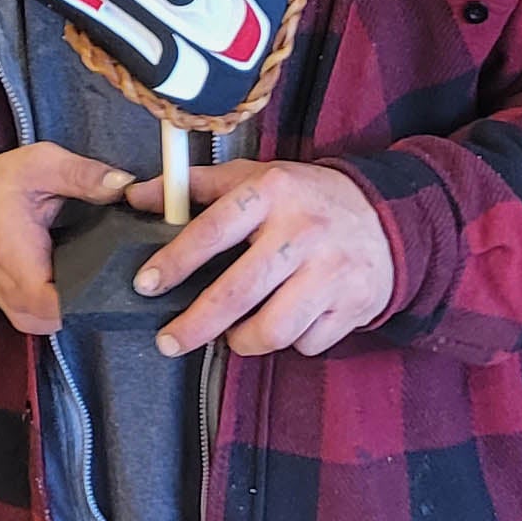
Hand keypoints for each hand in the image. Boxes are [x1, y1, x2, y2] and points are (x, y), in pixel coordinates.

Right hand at [0, 144, 134, 334]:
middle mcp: (15, 299)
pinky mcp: (21, 311)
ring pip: (65, 320)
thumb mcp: (40, 165)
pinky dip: (72, 301)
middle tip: (125, 261)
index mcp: (18, 265)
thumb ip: (83, 175)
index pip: (66, 303)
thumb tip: (123, 184)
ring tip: (106, 264)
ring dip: (88, 298)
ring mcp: (17, 310)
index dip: (100, 288)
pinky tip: (88, 274)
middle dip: (102, 291)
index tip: (122, 266)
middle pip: (72, 315)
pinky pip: (54, 318)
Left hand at [126, 160, 393, 357]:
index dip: (176, 260)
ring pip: (273, 329)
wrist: (386, 217)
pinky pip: (307, 343)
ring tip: (233, 334)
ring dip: (243, 340)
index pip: (214, 230)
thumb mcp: (256, 178)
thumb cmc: (305, 199)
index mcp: (273, 193)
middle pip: (239, 292)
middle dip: (196, 324)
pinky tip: (287, 323)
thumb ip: (195, 186)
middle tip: (169, 341)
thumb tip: (135, 194)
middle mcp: (303, 232)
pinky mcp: (353, 304)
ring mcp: (332, 271)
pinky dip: (291, 342)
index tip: (147, 285)